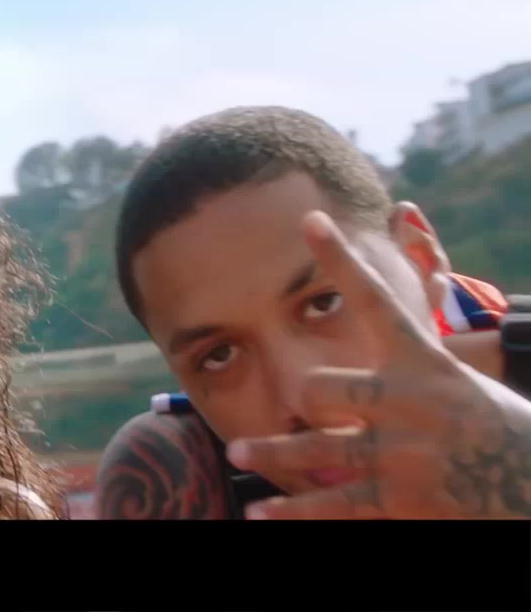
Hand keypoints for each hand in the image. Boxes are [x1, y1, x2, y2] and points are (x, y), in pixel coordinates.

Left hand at [226, 211, 530, 519]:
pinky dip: (292, 511)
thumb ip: (413, 355)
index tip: (309, 220)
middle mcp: (410, 402)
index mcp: (425, 364)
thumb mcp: (463, 381)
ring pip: (315, 446)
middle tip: (297, 406)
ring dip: (271, 450)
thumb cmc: (495, 428)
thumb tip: (407, 293)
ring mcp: (403, 453)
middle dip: (305, 400)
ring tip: (237, 451)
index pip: (377, 298)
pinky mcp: (401, 499)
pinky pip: (333, 503)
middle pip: (321, 386)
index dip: (341, 258)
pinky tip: (259, 512)